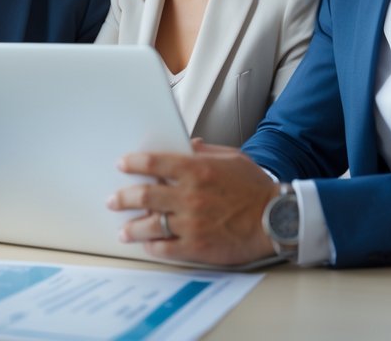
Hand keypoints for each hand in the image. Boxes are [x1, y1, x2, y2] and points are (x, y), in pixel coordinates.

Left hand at [107, 144, 277, 265]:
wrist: (277, 219)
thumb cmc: (255, 188)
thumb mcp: (232, 158)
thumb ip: (205, 151)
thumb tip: (186, 144)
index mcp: (196, 170)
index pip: (153, 163)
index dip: (133, 163)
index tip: (122, 165)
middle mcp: (189, 196)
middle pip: (143, 195)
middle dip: (123, 198)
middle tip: (114, 200)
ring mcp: (191, 223)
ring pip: (148, 225)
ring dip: (131, 228)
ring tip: (123, 230)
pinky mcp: (197, 246)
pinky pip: (165, 247)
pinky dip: (151, 246)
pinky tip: (146, 244)